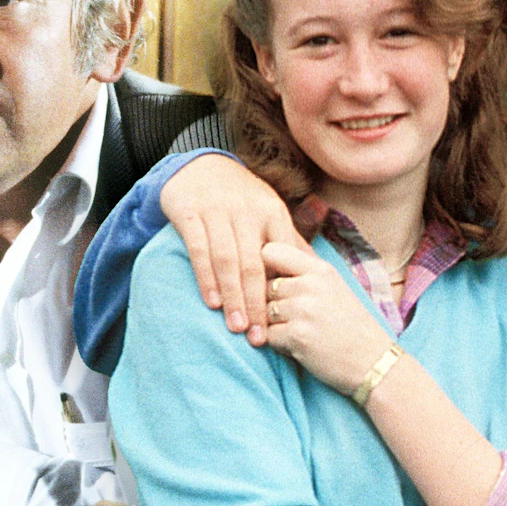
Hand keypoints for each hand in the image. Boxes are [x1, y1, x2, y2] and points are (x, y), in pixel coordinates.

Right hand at [161, 153, 307, 345]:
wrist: (200, 167)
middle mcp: (247, 210)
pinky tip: (212, 302)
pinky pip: (199, 249)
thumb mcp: (268, 212)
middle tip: (259, 338)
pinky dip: (205, 277)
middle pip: (254, 264)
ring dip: (232, 296)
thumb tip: (316, 273)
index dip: (283, 292)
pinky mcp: (190, 213)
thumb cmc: (241, 198)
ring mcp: (217, 210)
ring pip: (227, 259)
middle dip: (257, 303)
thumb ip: (288, 242)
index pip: (281, 257)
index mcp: (272, 211)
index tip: (286, 323)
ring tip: (237, 327)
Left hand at [258, 242, 396, 394]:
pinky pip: (268, 336)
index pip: (270, 251)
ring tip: (303, 332)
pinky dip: (280, 345)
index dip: (265, 267)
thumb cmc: (352, 326)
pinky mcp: (296, 336)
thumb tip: (264, 259)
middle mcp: (310, 285)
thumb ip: (305, 273)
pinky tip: (302, 347)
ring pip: (264, 313)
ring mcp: (302, 310)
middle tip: (299, 318)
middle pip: (264, 287)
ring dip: (276, 326)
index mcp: (320, 269)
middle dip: (272, 304)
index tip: (274, 281)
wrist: (374, 362)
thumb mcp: (334, 287)